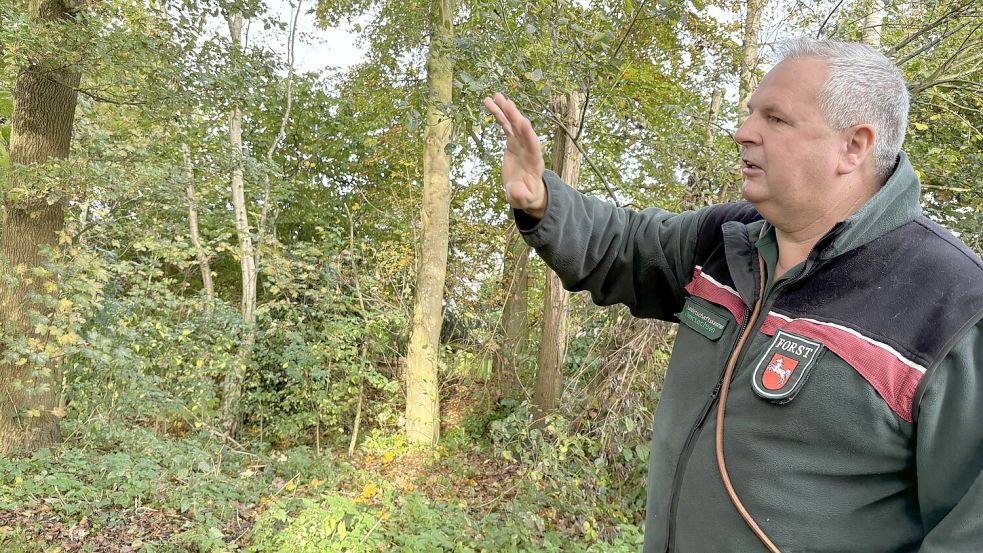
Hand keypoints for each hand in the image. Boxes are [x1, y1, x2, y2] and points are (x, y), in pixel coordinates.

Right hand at [483, 93, 546, 218]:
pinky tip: (491, 104)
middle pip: (523, 129)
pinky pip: (506, 126)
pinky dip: (499, 115)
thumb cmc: (526, 196)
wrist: (526, 191)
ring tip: (494, 96)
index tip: (523, 122)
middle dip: (515, 116)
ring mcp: (521, 143)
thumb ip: (520, 195)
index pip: (533, 145)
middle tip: (506, 102)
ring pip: (513, 123)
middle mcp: (529, 148)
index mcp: (535, 162)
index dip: (529, 134)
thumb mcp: (523, 199)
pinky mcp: (513, 142)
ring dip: (505, 110)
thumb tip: (514, 189)